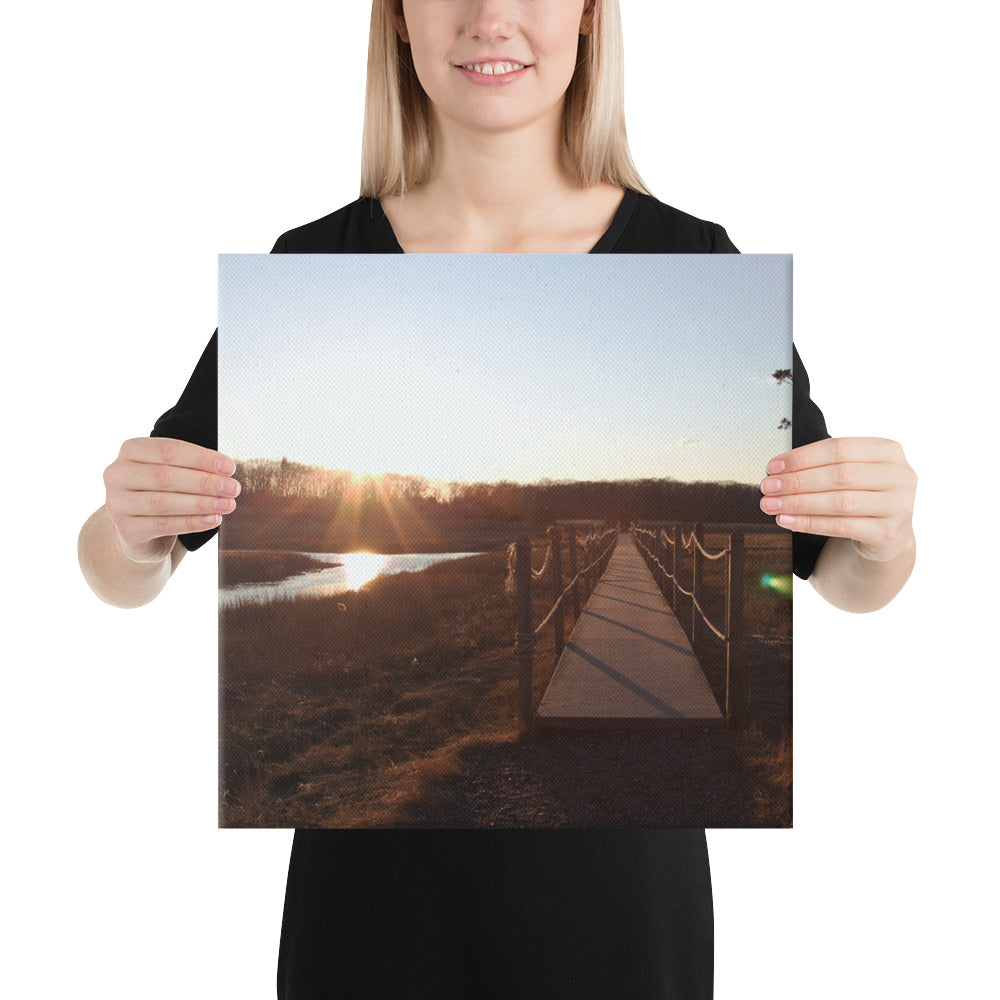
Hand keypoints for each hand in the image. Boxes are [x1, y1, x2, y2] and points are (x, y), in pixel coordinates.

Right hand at [103, 437, 239, 562]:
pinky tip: (213, 520)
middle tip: (233, 488)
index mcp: (131, 450)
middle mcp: (117, 474)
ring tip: (227, 505)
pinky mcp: (126, 529)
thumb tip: (227, 471)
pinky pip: (164, 525)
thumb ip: (193, 467)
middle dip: (204, 482)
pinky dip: (192, 522)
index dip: (202, 458)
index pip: (169, 450)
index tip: (229, 467)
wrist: (141, 532)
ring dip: (201, 503)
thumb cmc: (163, 493)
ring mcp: (117, 503)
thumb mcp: (174, 473)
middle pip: (166, 476)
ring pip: (164, 502)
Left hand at [760, 437, 916, 562]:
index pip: (839, 448)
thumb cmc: (862, 495)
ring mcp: (899, 506)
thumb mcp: (853, 472)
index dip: (802, 457)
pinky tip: (786, 521)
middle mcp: (900, 476)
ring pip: (839, 502)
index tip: (773, 466)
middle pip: (839, 475)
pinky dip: (809, 523)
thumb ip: (824, 465)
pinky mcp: (889, 533)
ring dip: (798, 503)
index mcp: (889, 451)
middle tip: (768, 487)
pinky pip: (841, 527)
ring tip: (771, 505)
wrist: (887, 535)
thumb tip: (777, 470)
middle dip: (796, 481)